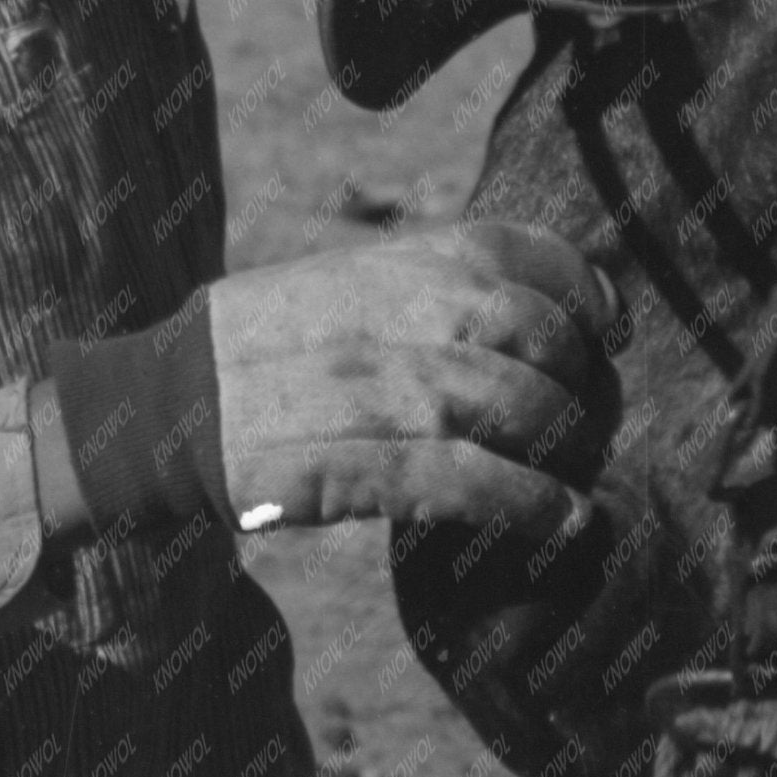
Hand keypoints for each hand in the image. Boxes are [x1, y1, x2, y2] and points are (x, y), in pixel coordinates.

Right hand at [203, 221, 618, 536]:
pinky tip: (561, 521)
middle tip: (589, 419)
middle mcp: (399, 313)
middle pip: (541, 336)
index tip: (607, 330)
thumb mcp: (345, 281)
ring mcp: (384, 389)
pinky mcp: (362, 465)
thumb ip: (428, 284)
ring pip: (522, 408)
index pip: (525, 254)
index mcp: (397, 261)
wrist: (169, 405)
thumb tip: (534, 301)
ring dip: (569, 449)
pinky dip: (534, 505)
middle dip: (583, 381)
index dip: (583, 293)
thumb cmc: (269, 346)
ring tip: (578, 474)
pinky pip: (476, 482)